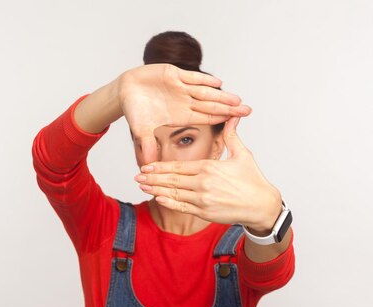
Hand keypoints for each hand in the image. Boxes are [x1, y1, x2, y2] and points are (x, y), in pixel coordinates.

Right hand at [117, 64, 251, 164]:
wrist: (124, 91)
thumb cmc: (135, 110)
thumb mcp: (141, 130)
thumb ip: (147, 145)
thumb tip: (148, 166)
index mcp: (181, 115)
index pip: (205, 117)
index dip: (220, 118)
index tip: (236, 121)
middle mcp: (184, 101)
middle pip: (210, 104)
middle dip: (228, 107)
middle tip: (247, 110)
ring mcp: (180, 87)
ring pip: (205, 91)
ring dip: (220, 95)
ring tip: (237, 99)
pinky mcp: (173, 74)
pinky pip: (191, 78)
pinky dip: (203, 80)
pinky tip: (218, 82)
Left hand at [134, 116, 281, 230]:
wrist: (262, 206)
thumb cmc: (253, 180)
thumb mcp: (242, 155)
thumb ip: (232, 136)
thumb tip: (233, 117)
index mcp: (209, 168)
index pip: (179, 167)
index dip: (160, 167)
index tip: (147, 166)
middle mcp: (203, 184)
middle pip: (172, 180)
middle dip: (153, 178)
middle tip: (137, 176)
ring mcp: (203, 200)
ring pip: (174, 194)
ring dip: (156, 190)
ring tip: (142, 187)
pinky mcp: (205, 213)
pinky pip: (182, 207)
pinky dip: (169, 203)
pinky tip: (158, 199)